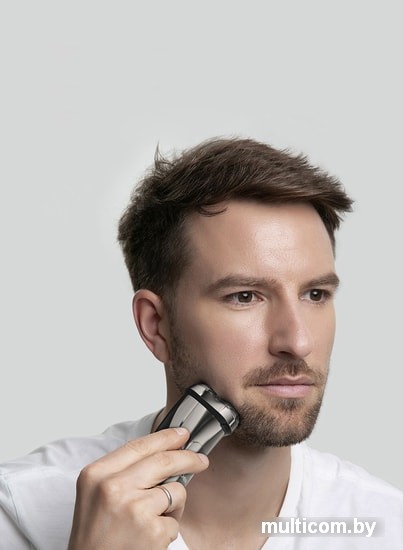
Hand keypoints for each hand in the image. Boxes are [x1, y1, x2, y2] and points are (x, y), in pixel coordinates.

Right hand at [68, 427, 208, 549]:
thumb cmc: (95, 537)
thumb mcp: (96, 494)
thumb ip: (123, 471)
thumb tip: (163, 453)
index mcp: (96, 474)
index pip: (138, 445)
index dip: (165, 437)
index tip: (181, 434)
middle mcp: (113, 487)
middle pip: (163, 461)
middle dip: (187, 458)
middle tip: (200, 460)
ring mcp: (134, 508)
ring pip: (175, 490)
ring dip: (174, 505)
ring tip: (154, 520)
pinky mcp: (152, 530)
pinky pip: (175, 521)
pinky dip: (168, 529)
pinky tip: (151, 538)